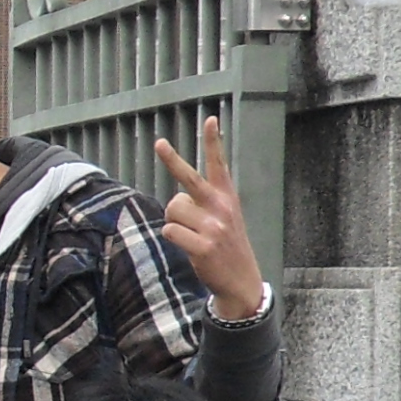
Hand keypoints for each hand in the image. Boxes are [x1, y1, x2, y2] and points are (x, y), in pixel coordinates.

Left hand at [153, 113, 267, 321]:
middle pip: (189, 178)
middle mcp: (221, 208)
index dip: (213, 141)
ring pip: (172, 210)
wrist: (241, 281)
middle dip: (171, 159)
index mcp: (227, 197)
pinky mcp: (203, 246)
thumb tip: (175, 202)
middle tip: (159, 142)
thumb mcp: (225, 219)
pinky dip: (171, 237)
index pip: (218, 164)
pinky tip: (188, 247)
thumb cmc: (226, 245)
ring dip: (173, 222)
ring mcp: (213, 227)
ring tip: (190, 235)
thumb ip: (203, 205)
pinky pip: (169, 231)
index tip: (210, 119)